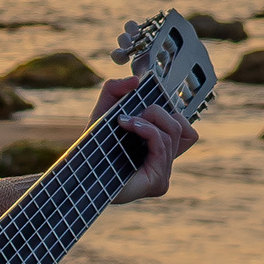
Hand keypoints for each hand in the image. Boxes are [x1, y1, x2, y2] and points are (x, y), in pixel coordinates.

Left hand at [93, 66, 198, 202]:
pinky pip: (162, 143)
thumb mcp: (103, 111)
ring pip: (173, 132)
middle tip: (133, 115)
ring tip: (125, 121)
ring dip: (148, 119)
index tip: (147, 105)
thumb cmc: (91, 149)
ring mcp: (163, 175)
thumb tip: (135, 80)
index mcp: (158, 151)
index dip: (172, 113)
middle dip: (157, 112)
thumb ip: (115, 90)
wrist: (77, 172)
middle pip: (181, 126)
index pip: (186, 131)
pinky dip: (147, 129)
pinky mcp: (158, 182)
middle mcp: (163, 164)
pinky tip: (130, 125)